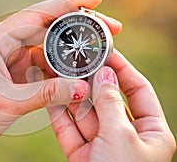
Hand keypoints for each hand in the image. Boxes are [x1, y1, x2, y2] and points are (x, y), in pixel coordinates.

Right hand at [48, 50, 175, 161]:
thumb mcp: (121, 137)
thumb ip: (110, 104)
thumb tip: (105, 74)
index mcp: (150, 132)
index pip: (137, 91)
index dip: (122, 69)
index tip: (107, 52)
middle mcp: (126, 136)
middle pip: (107, 99)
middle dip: (92, 80)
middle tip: (77, 59)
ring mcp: (102, 145)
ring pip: (85, 112)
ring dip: (73, 93)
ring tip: (60, 71)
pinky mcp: (81, 154)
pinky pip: (70, 128)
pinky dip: (60, 111)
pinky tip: (52, 93)